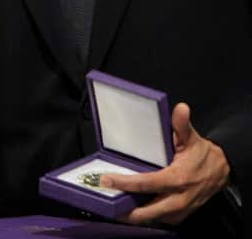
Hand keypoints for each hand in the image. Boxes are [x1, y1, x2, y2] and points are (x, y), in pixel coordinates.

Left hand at [99, 102, 228, 225]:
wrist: (222, 171)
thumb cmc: (202, 155)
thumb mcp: (192, 138)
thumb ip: (181, 125)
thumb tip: (180, 108)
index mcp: (177, 179)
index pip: (145, 183)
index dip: (124, 183)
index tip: (106, 180)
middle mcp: (178, 198)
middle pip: (146, 212)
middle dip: (124, 211)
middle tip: (104, 201)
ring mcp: (180, 209)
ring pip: (151, 218)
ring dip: (133, 214)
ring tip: (113, 206)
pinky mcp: (180, 215)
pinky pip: (159, 218)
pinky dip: (145, 215)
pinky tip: (131, 207)